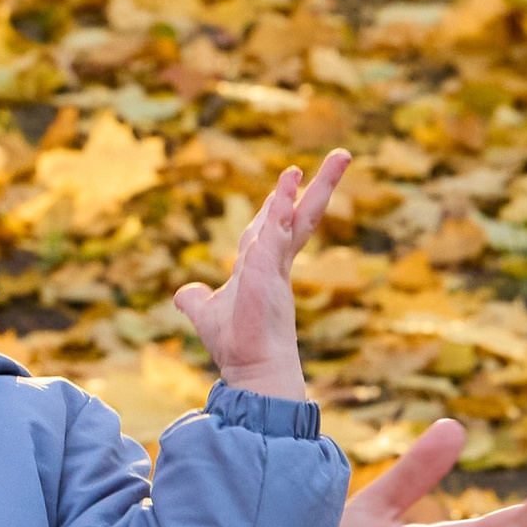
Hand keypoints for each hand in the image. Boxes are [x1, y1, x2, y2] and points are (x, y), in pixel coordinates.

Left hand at [173, 150, 350, 396]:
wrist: (251, 370)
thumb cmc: (236, 344)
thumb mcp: (207, 313)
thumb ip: (196, 299)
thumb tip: (183, 295)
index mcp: (265, 266)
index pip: (275, 225)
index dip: (281, 202)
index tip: (291, 180)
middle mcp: (275, 261)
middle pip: (301, 214)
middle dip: (320, 185)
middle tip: (343, 156)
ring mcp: (276, 264)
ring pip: (300, 216)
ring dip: (317, 185)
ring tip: (341, 157)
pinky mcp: (269, 270)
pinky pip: (276, 231)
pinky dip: (279, 207)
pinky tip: (287, 184)